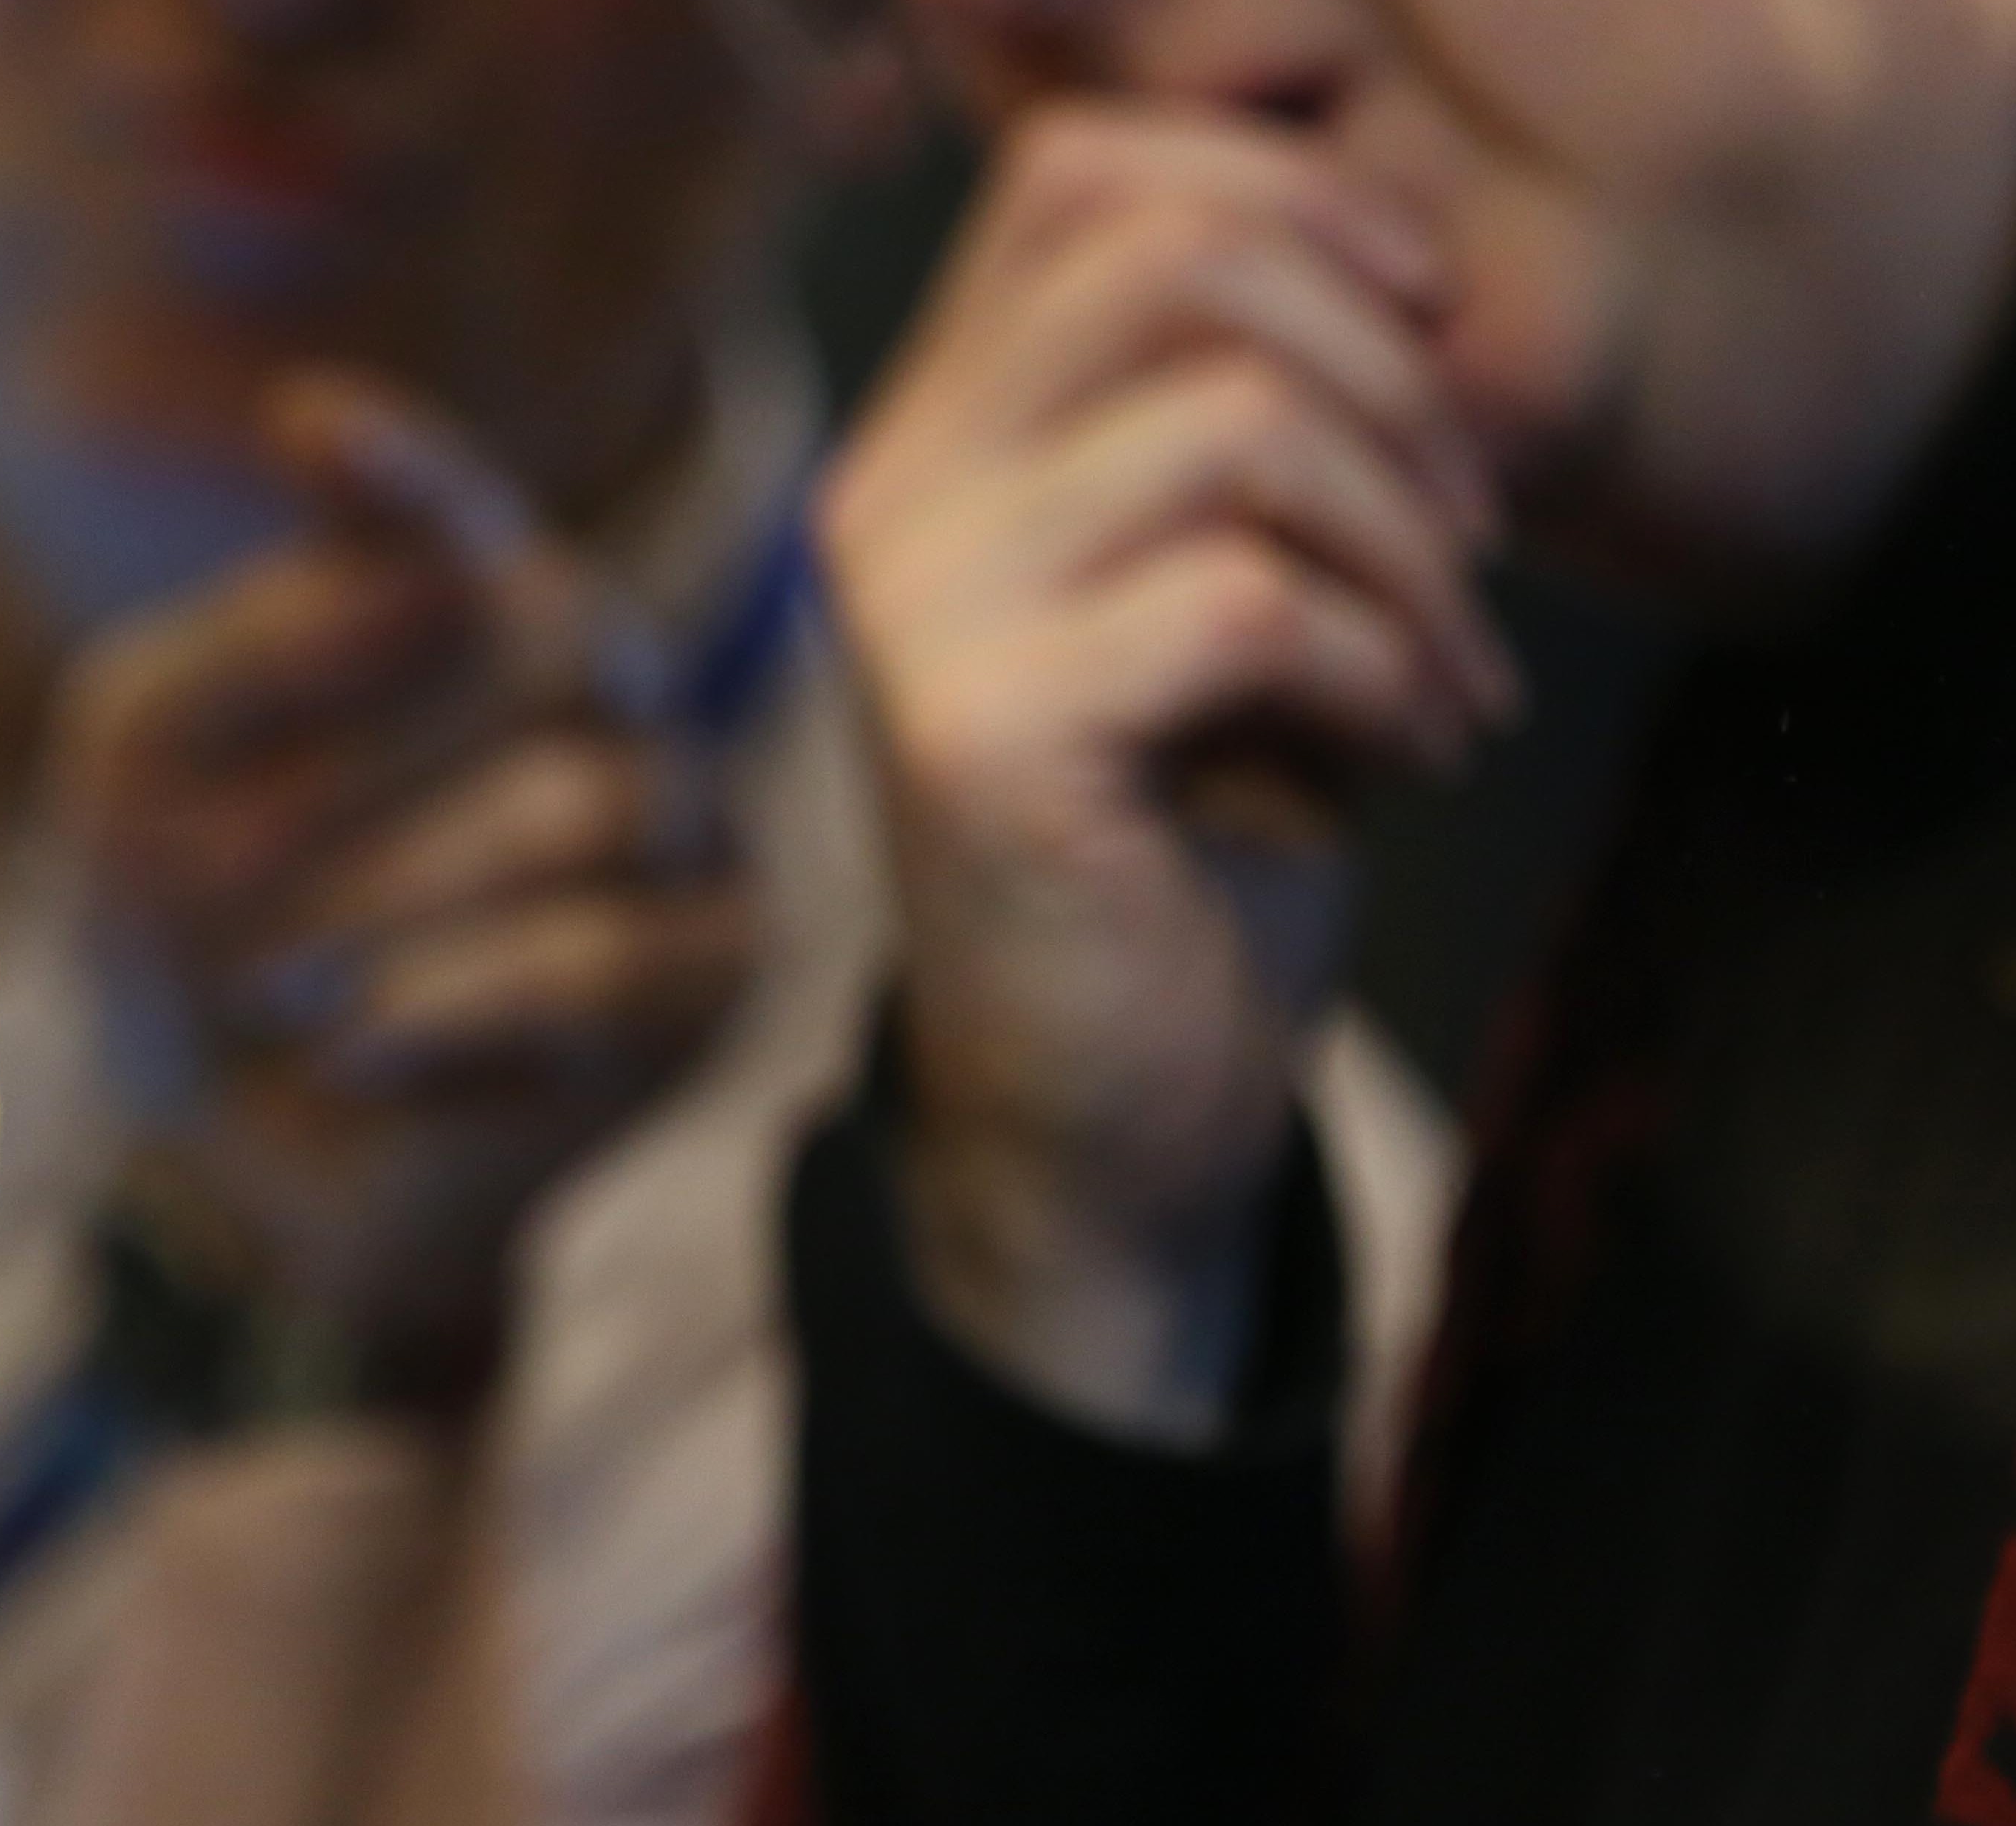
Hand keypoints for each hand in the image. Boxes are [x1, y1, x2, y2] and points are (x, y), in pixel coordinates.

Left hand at [54, 371, 752, 1376]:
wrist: (272, 1171)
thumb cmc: (204, 942)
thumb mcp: (146, 789)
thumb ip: (239, 659)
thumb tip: (411, 578)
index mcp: (461, 597)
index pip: (452, 509)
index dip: (405, 471)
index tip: (306, 433)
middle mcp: (600, 676)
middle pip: (535, 636)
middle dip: (339, 776)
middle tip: (198, 891)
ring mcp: (682, 813)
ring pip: (569, 805)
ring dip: (381, 906)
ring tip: (272, 991)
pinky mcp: (716, 965)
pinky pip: (601, 957)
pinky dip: (452, 1002)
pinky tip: (357, 1044)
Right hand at [821, 106, 1518, 1446]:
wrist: (1107, 1118)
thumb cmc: (1189, 849)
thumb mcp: (1225, 581)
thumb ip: (1251, 414)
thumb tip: (1398, 279)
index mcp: (934, 440)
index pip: (1081, 176)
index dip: (1287, 197)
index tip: (1422, 323)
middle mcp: (886, 502)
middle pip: (1168, 259)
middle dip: (1386, 377)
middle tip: (1471, 535)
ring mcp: (913, 617)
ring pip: (1231, 424)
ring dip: (1411, 547)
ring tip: (1453, 671)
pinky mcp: (977, 740)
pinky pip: (1242, 601)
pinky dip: (1382, 666)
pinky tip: (1410, 753)